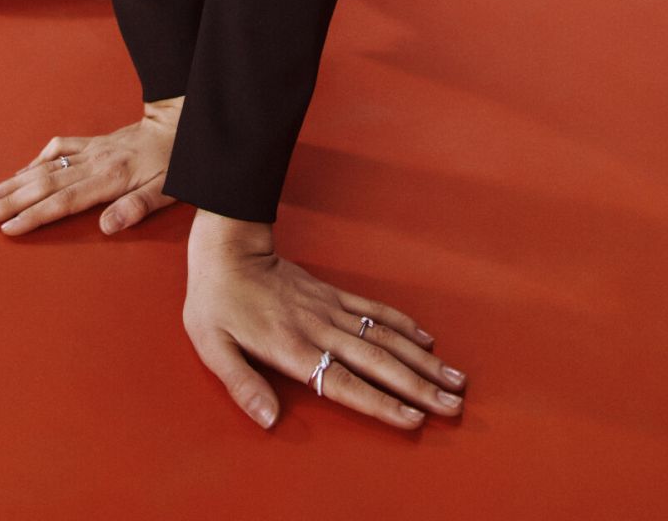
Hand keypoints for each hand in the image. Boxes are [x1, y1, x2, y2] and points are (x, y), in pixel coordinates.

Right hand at [0, 97, 183, 236]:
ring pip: (44, 166)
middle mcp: (94, 162)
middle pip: (44, 184)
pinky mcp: (92, 142)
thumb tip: (106, 228)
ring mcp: (90, 150)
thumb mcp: (167, 190)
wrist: (179, 123)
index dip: (33, 216)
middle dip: (9, 201)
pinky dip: (35, 161)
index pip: (63, 202)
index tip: (7, 228)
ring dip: (13, 182)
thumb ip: (137, 208)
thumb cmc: (175, 163)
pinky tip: (21, 172)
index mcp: (110, 178)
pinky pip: (57, 149)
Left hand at [183, 213, 467, 430]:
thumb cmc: (215, 301)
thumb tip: (269, 421)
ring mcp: (330, 308)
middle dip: (419, 386)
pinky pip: (373, 309)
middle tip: (455, 405)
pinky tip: (426, 339)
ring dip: (422, 359)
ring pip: (384, 336)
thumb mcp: (212, 347)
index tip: (413, 418)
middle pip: (377, 362)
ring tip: (456, 378)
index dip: (380, 402)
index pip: (344, 382)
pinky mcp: (332, 293)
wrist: (226, 246)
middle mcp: (319, 328)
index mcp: (291, 347)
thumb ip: (241, 385)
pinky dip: (402, 323)